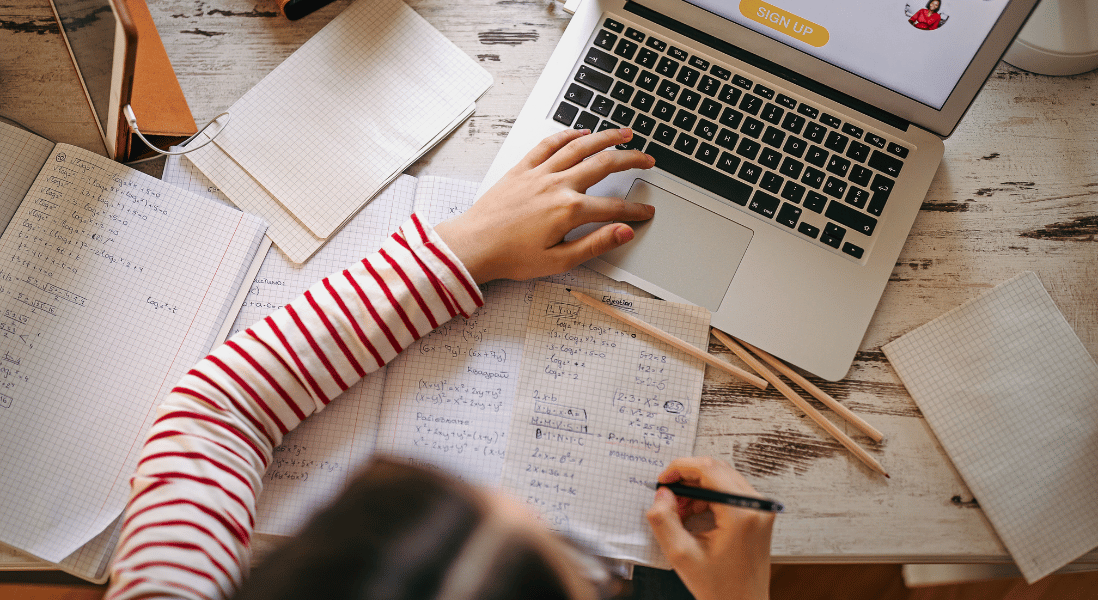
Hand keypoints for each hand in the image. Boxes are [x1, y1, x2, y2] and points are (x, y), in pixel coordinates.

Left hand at [434, 128, 654, 282]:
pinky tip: (580, 132)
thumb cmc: (511, 257)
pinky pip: (548, 144)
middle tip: (647, 159)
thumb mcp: (559, 261)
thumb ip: (595, 244)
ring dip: (605, 138)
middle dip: (631, 160)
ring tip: (624, 133)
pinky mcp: (522, 168)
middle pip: (603, 165)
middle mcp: (557, 185)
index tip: (646, 212)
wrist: (474, 245)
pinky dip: (566, 135)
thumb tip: (624, 232)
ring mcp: (539, 173)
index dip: (635, 210)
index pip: (613, 207)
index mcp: (569, 210)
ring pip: (579, 147)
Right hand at [646, 456, 774, 599]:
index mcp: (741, 513)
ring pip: (722, 478)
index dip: (680, 468)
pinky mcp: (757, 513)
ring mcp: (760, 508)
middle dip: (687, 479)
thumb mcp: (681, 555)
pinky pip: (729, 490)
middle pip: (716, 469)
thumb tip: (662, 494)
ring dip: (696, 488)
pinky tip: (694, 514)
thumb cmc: (720, 588)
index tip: (664, 480)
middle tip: (668, 498)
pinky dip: (707, 496)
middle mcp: (756, 506)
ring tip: (680, 512)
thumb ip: (664, 520)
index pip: (709, 469)